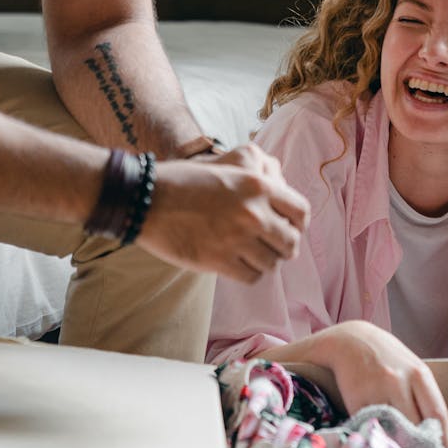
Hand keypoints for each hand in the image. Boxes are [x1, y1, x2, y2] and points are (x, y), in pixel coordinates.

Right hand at [139, 143, 309, 282]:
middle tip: (272, 247)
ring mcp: (237, 238)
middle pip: (290, 242)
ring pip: (271, 263)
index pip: (301, 211)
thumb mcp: (228, 170)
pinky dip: (248, 273)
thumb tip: (280, 208)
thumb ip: (258, 186)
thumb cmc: (184, 180)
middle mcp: (253, 212)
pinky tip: (237, 264)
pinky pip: (251, 277)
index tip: (290, 228)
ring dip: (264, 262)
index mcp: (258, 185)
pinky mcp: (219, 261)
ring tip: (250, 255)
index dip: (298, 223)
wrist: (147, 198)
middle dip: (284, 247)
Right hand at [319, 320, 447, 447]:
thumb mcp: (413, 369)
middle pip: (416, 425)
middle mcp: (398, 381)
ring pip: (393, 429)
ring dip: (399, 445)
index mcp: (418, 374)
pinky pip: (371, 427)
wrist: (350, 340)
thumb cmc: (387, 356)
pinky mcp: (356, 400)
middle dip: (421, 446)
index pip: (438, 413)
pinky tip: (382, 442)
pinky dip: (378, 437)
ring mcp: (376, 390)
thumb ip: (429, 398)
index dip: (443, 438)